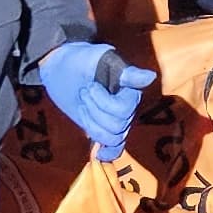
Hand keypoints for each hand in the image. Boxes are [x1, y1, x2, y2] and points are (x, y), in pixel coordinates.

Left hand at [36, 41, 156, 158]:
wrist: (61, 67)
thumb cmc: (81, 59)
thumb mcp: (102, 60)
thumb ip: (126, 72)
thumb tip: (151, 77)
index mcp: (130, 91)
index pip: (123, 110)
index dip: (103, 102)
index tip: (91, 85)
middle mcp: (127, 107)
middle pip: (116, 125)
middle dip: (94, 110)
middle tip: (84, 92)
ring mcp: (115, 120)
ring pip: (111, 138)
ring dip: (92, 124)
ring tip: (83, 106)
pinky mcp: (102, 128)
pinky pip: (114, 148)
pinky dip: (108, 153)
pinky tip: (98, 153)